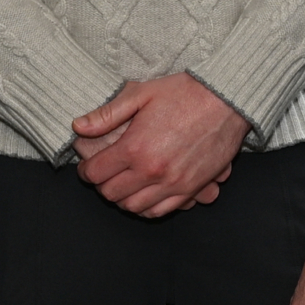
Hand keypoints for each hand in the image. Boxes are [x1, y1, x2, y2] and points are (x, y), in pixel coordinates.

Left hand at [71, 73, 247, 216]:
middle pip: (111, 194)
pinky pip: (160, 211)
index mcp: (135, 147)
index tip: (88, 166)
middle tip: (104, 174)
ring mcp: (173, 183)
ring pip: (134, 207)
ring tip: (123, 184)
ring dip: (123, 198)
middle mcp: (152, 171)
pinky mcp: (191, 189)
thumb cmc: (183, 93)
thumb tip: (79, 126)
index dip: (86, 171)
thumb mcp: (141, 94)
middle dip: (102, 185)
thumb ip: (107, 114)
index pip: (96, 173)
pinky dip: (146, 208)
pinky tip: (144, 194)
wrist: (226, 100)